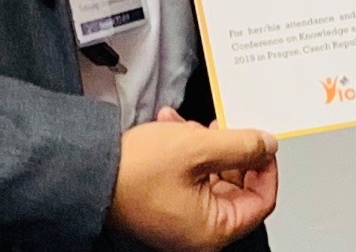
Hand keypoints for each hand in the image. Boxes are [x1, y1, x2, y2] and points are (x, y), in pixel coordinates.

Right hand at [107, 114, 278, 251]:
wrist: (89, 172)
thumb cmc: (135, 172)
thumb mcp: (198, 148)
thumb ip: (240, 146)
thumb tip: (267, 145)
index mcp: (214, 229)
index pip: (261, 200)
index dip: (265, 166)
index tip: (261, 142)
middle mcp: (200, 231)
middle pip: (237, 187)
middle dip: (230, 150)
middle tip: (223, 126)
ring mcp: (181, 219)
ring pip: (211, 177)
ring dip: (204, 145)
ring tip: (187, 123)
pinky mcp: (165, 205)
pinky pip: (189, 177)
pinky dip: (185, 151)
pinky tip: (171, 127)